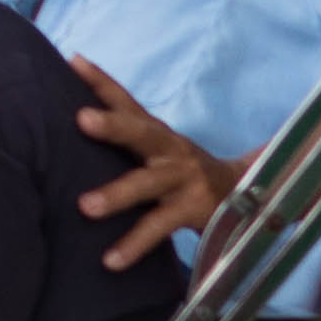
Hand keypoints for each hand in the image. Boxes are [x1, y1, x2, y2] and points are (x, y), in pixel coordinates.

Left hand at [73, 73, 222, 255]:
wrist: (247, 195)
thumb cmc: (184, 174)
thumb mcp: (160, 152)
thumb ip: (127, 140)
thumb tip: (75, 125)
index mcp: (158, 134)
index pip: (128, 102)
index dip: (101, 81)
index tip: (73, 60)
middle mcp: (171, 150)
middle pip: (141, 132)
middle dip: (113, 125)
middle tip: (82, 119)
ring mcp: (183, 179)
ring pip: (147, 184)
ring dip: (117, 195)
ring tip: (85, 207)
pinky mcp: (192, 209)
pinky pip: (157, 228)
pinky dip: (133, 245)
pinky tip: (110, 261)